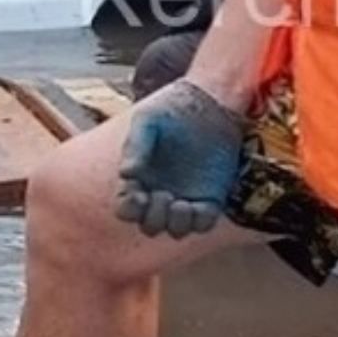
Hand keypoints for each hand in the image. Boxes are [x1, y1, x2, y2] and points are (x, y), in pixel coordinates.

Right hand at [114, 80, 244, 237]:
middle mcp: (160, 195)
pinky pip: (203, 223)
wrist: (208, 106)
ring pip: (177, 230)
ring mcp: (186, 198)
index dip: (129, 210)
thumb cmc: (171, 111)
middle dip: (154, 218)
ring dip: (176, 224)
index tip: (138, 195)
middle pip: (150, 226)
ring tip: (181, 204)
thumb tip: (126, 174)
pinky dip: (199, 222)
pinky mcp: (211, 198)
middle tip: (164, 195)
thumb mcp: (147, 121)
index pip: (126, 210)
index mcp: (138, 182)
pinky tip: (196, 205)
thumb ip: (135, 146)